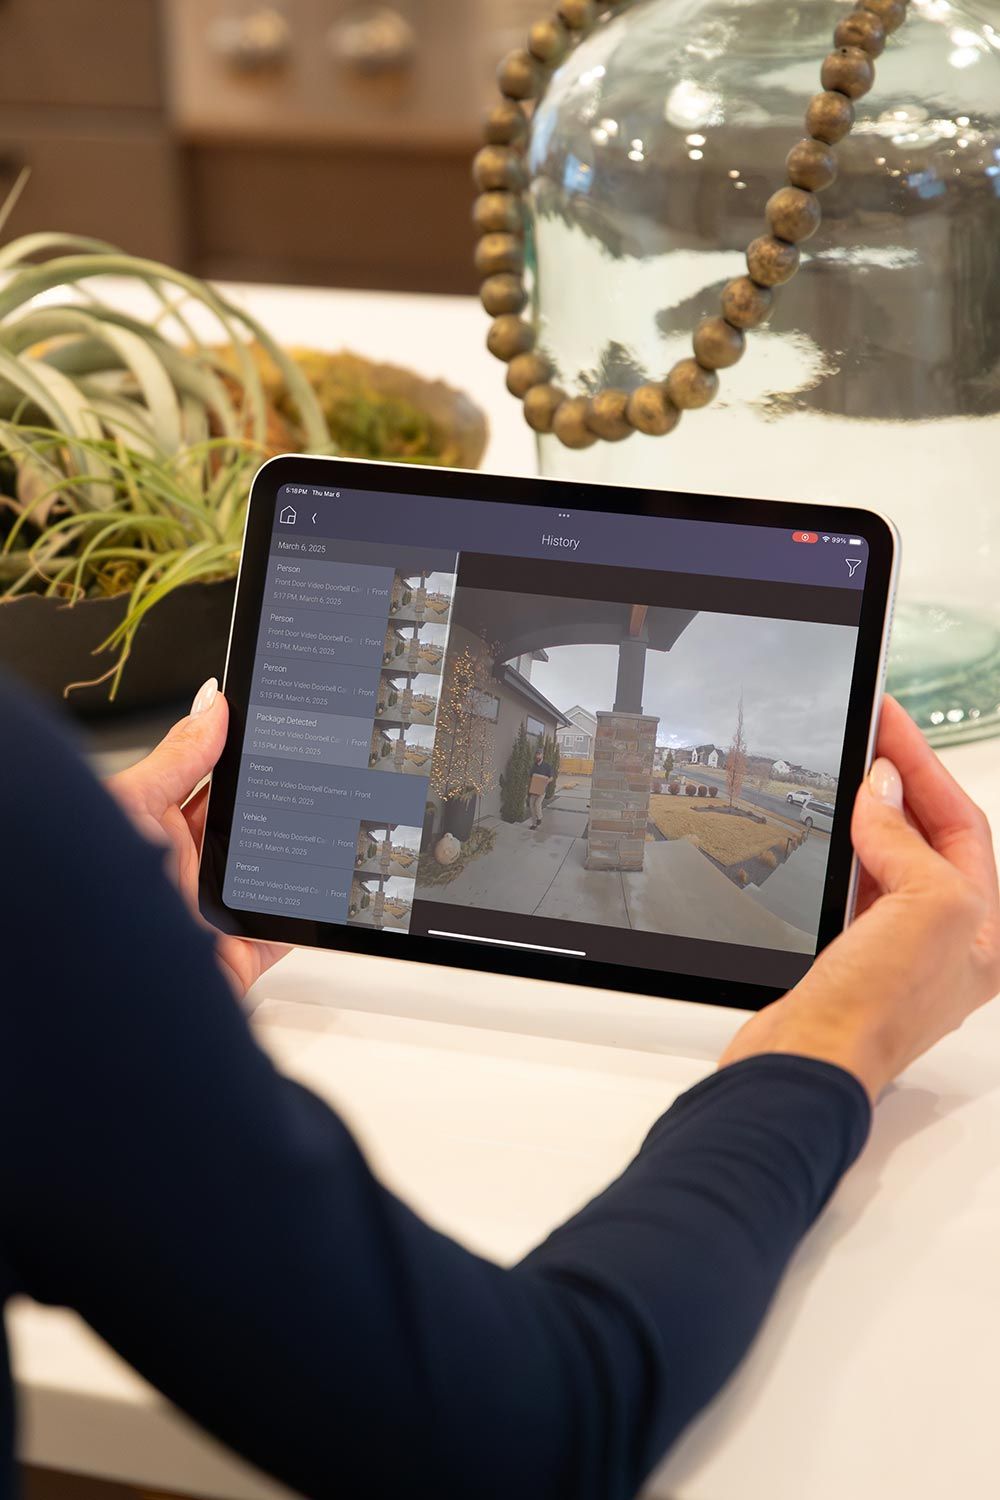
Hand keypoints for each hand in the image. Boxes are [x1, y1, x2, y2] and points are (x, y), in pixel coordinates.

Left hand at [108, 678, 289, 997]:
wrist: (102, 982)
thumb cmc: (93, 895)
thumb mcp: (133, 804)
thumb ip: (178, 756)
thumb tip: (213, 702)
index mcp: (155, 827)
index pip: (209, 783)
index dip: (241, 757)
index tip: (275, 728)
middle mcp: (184, 869)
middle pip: (245, 826)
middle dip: (275, 804)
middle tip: (306, 775)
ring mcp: (212, 911)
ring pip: (270, 873)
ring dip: (293, 855)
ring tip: (316, 825)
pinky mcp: (238, 953)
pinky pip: (285, 930)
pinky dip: (306, 914)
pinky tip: (321, 887)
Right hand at [719, 696, 999, 1101]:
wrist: (803, 1063)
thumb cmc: (874, 1013)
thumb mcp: (924, 906)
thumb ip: (908, 840)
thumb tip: (882, 789)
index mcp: (985, 932)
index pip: (962, 825)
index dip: (923, 767)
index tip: (889, 721)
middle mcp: (947, 942)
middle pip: (929, 838)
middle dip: (901, 783)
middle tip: (870, 735)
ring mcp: (896, 951)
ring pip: (889, 860)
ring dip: (869, 814)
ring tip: (848, 769)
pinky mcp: (848, 958)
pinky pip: (852, 886)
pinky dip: (841, 852)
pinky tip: (826, 831)